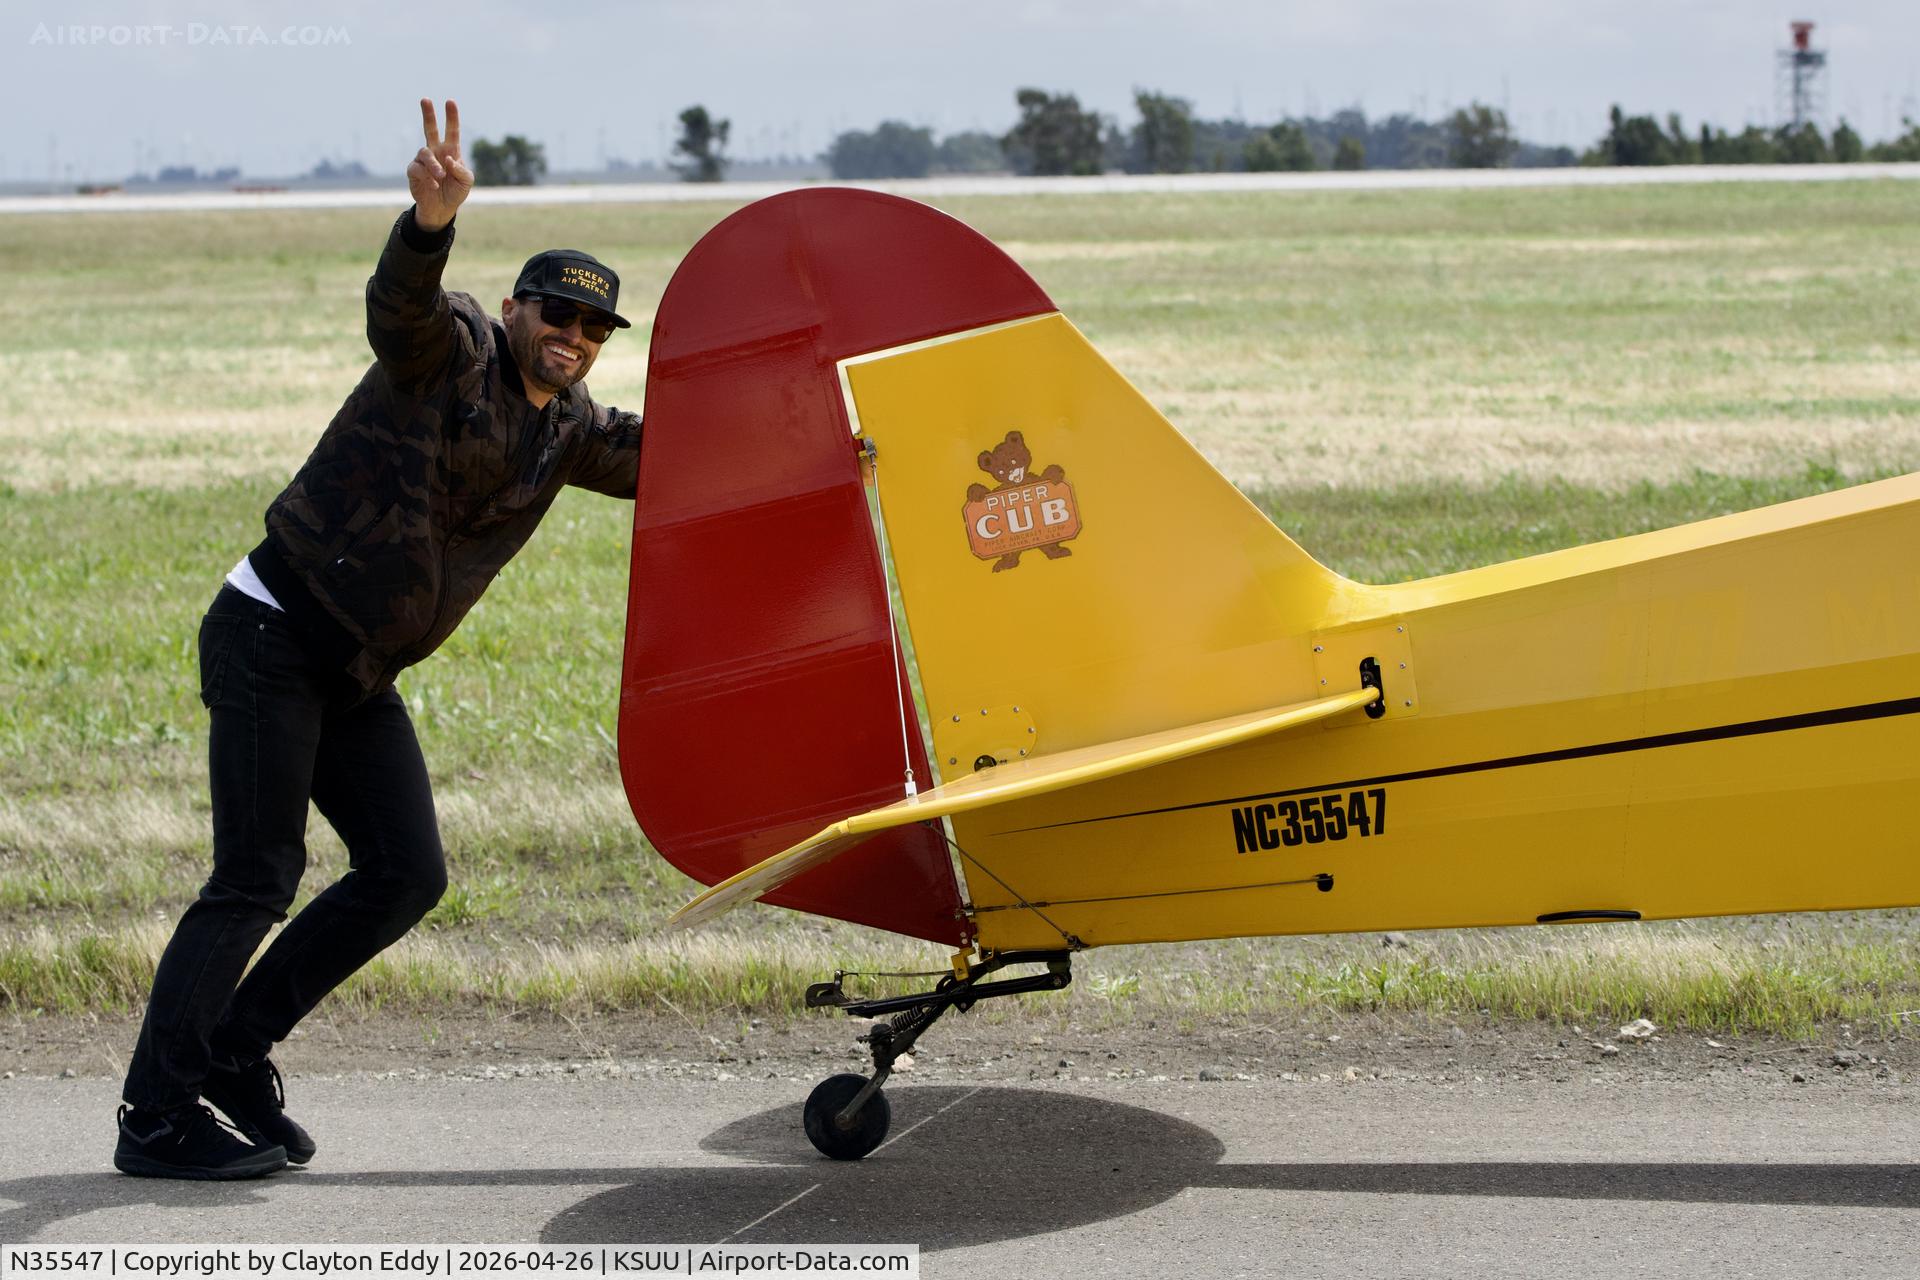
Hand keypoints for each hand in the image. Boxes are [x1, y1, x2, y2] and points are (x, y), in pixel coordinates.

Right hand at [408, 98, 472, 231]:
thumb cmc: (456, 191)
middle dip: (428, 114)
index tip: (450, 102)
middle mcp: (436, 151)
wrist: (442, 209)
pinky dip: (427, 177)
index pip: (452, 131)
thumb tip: (449, 158)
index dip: (451, 117)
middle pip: (430, 129)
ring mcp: (423, 160)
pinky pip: (417, 168)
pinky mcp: (414, 171)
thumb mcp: (466, 182)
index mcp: (451, 151)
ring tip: (441, 176)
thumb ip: (461, 169)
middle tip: (425, 99)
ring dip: (434, 165)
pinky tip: (434, 185)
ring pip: (425, 152)